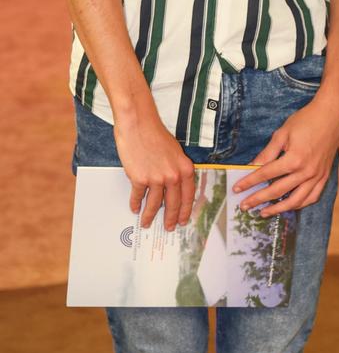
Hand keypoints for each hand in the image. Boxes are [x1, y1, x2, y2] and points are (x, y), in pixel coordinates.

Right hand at [114, 111, 195, 231]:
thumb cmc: (155, 135)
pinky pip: (138, 197)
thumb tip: (175, 187)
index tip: (183, 220)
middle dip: (170, 218)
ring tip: (146, 223)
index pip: (188, 196)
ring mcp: (157, 178)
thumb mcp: (175, 152)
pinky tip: (135, 208)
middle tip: (168, 228)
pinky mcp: (140, 179)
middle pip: (173, 204)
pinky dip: (136, 204)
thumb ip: (176, 169)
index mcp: (185, 168)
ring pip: (154, 204)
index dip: (185, 211)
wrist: (138, 124)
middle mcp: (173, 175)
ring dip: (149, 216)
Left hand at [233, 94, 338, 216]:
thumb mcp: (283, 133)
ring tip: (264, 212)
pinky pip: (312, 197)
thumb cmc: (306, 120)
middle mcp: (306, 171)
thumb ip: (268, 153)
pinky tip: (290, 206)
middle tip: (245, 206)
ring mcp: (317, 176)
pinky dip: (300, 204)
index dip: (249, 182)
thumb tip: (252, 166)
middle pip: (277, 191)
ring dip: (278, 209)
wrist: (332, 115)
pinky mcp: (324, 176)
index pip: (266, 175)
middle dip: (258, 200)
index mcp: (294, 159)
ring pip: (296, 201)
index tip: (237, 189)